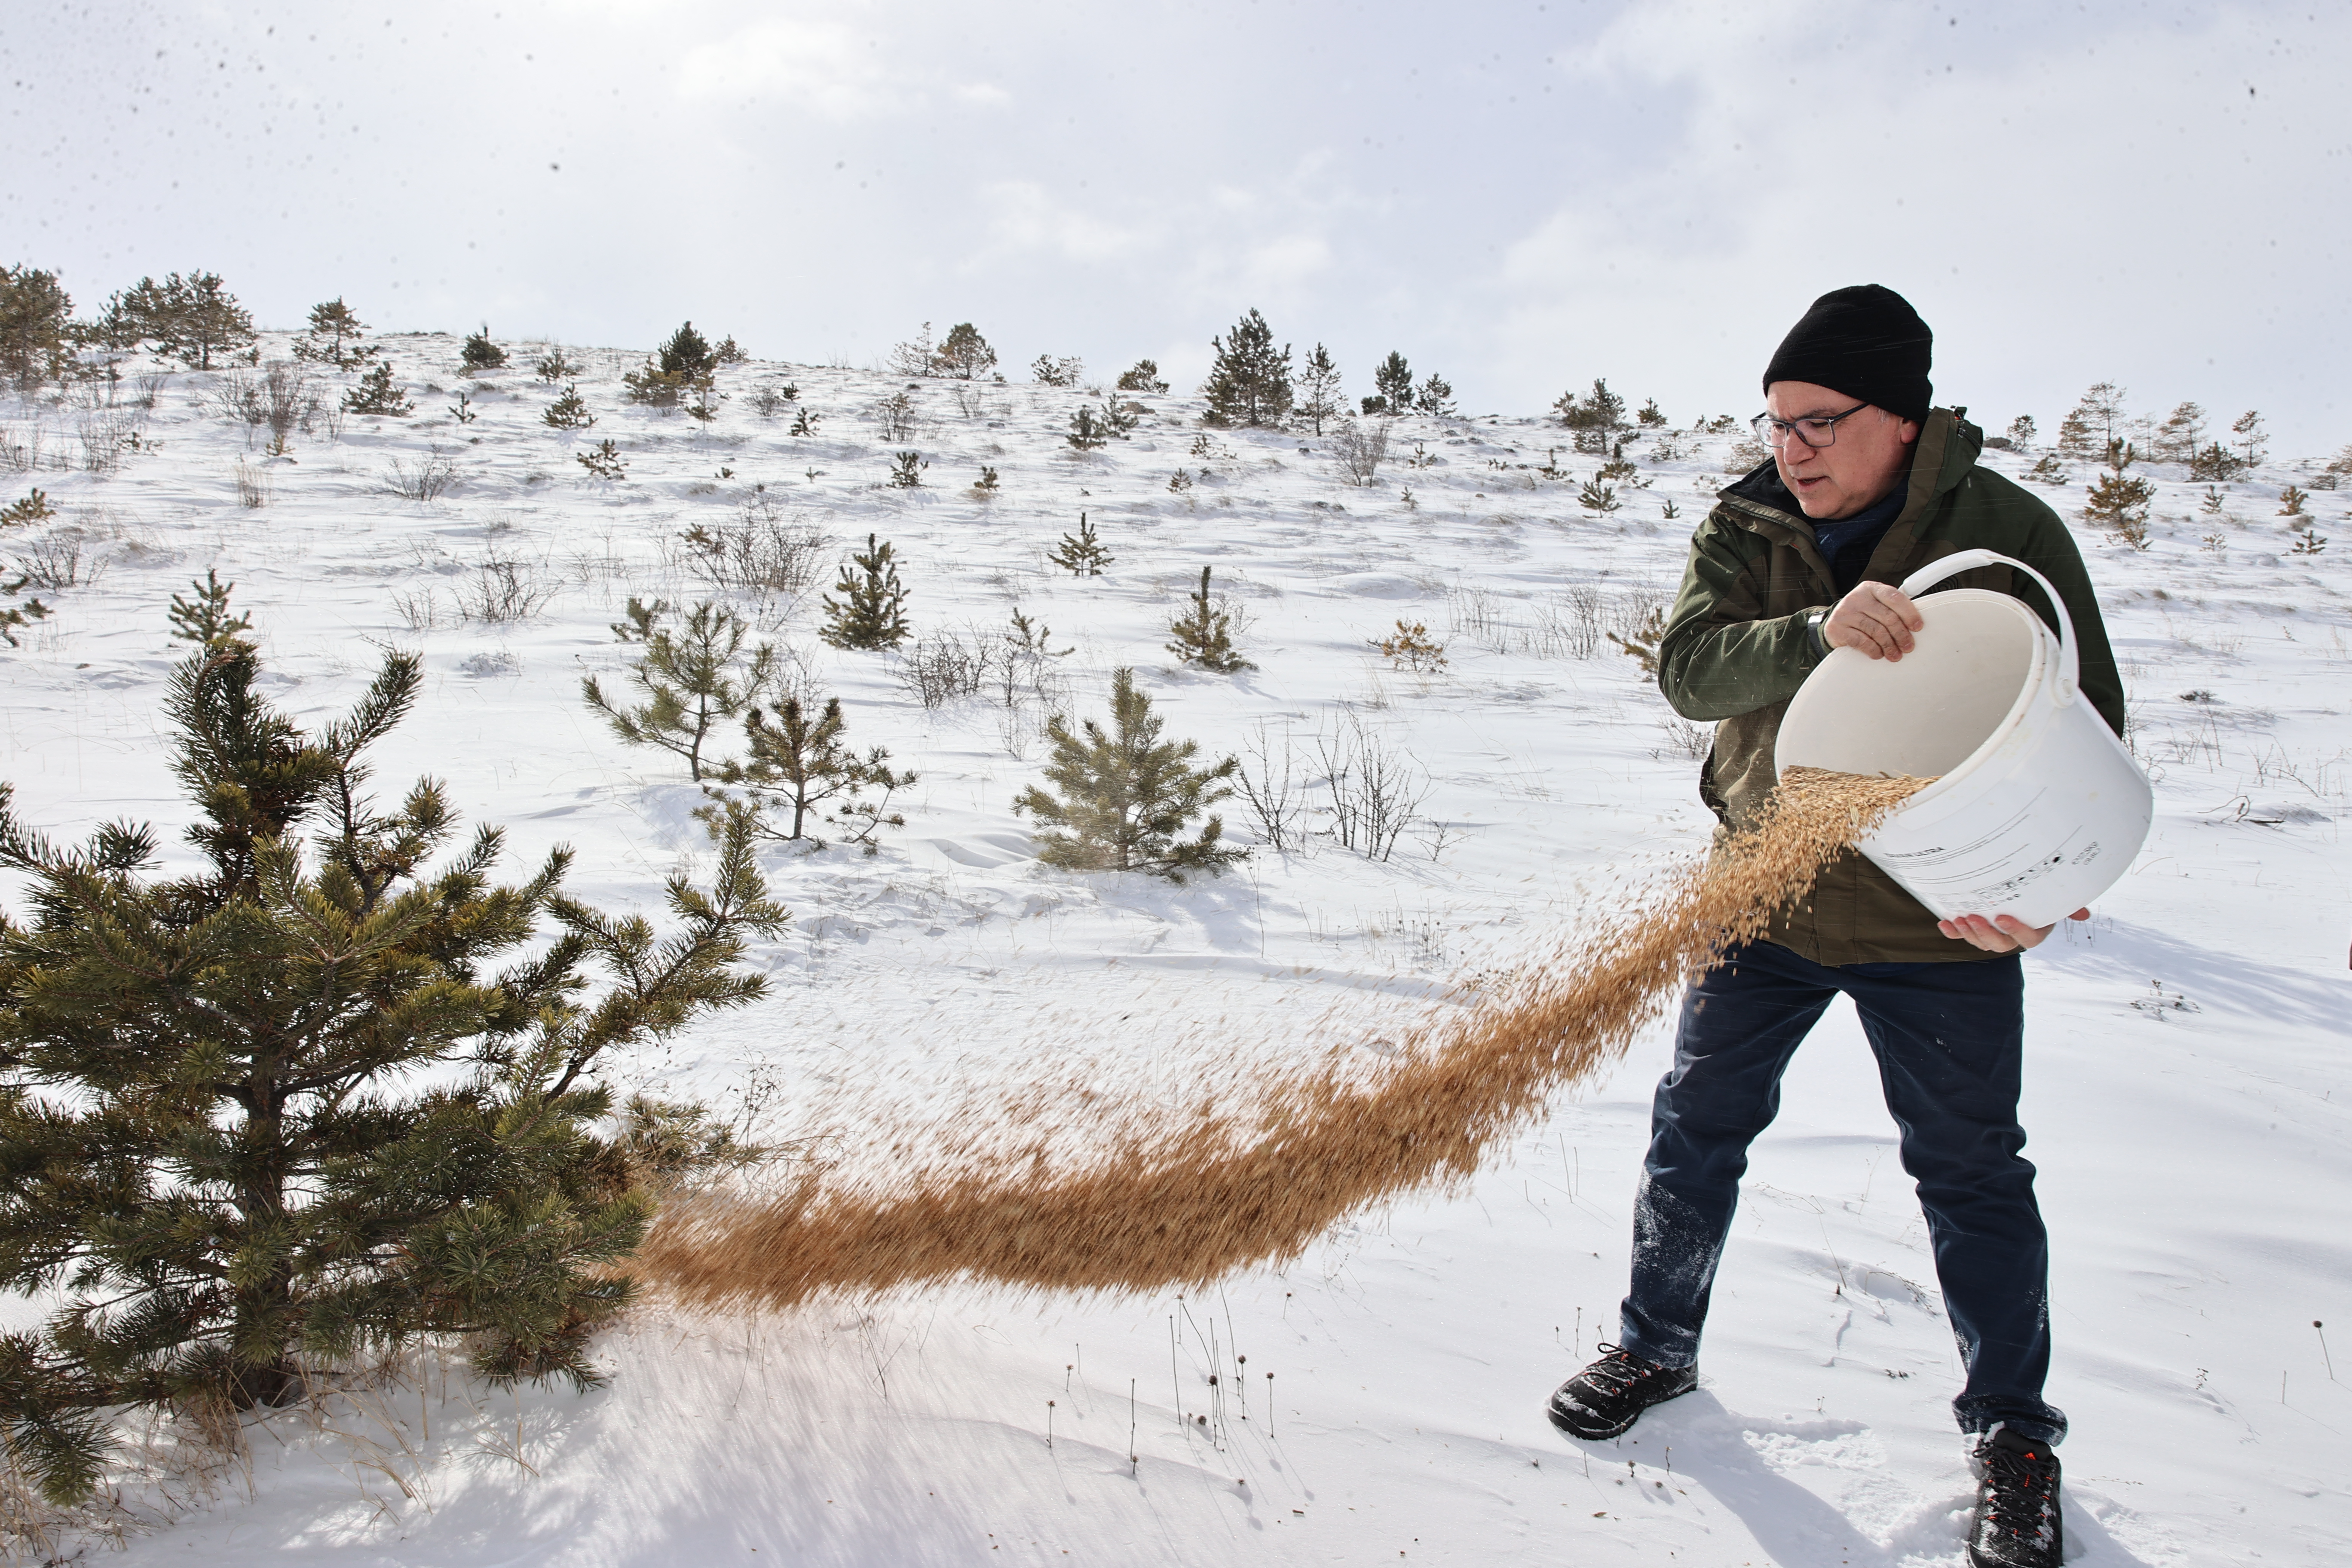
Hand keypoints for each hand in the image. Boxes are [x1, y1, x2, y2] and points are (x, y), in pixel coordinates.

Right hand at [1822, 581, 1923, 661]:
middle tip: (1908, 646)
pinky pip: (1862, 642)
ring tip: (1895, 654)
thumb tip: (1914, 626)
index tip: (1917, 626)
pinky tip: (1878, 654)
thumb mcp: (1876, 606)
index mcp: (1871, 588)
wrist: (1835, 623)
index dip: (1909, 613)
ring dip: (1889, 646)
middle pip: (1888, 617)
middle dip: (1901, 634)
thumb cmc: (1861, 615)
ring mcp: (1845, 612)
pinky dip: (1874, 651)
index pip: (1895, 598)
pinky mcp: (1837, 628)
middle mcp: (1857, 597)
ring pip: (1876, 631)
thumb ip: (1892, 609)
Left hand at [1936, 908, 2089, 952]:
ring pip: (1981, 942)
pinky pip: (1962, 936)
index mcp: (2034, 931)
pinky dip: (1952, 932)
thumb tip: (2084, 915)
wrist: (2013, 890)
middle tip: (1973, 918)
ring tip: (1958, 918)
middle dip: (1985, 933)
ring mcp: (1993, 935)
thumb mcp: (2054, 898)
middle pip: (2000, 945)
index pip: (2028, 939)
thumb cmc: (2039, 895)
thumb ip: (2068, 905)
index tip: (2002, 917)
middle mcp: (2013, 938)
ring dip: (1968, 932)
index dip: (2016, 931)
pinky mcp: (1975, 930)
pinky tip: (1943, 923)